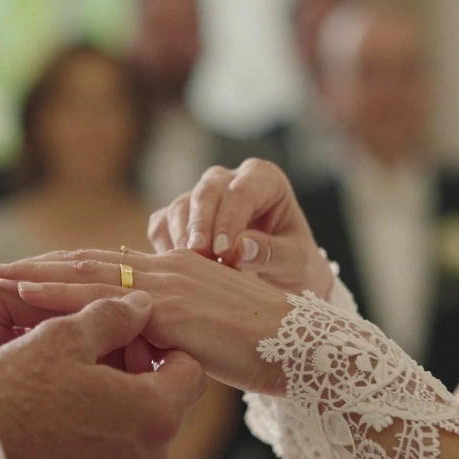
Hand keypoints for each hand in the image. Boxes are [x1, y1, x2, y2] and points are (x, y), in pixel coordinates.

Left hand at [0, 249, 293, 394]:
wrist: (304, 351)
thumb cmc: (263, 350)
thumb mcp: (208, 337)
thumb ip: (175, 334)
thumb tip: (145, 351)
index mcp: (175, 276)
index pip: (108, 270)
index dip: (64, 272)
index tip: (25, 277)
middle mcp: (167, 270)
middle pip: (87, 264)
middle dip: (36, 268)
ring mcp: (166, 285)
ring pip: (86, 274)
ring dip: (35, 276)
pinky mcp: (169, 307)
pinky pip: (101, 299)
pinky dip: (58, 295)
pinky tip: (27, 297)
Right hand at [0, 293, 207, 458]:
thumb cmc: (14, 396)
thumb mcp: (63, 337)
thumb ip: (112, 316)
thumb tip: (143, 304)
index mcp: (154, 413)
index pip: (189, 370)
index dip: (161, 345)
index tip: (129, 336)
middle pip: (164, 405)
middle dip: (139, 377)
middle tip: (94, 357)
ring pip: (137, 436)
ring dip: (116, 411)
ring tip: (69, 390)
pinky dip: (96, 443)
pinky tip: (56, 424)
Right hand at [151, 159, 333, 297]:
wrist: (282, 279)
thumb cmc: (295, 264)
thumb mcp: (296, 261)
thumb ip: (271, 253)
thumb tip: (239, 249)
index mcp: (265, 179)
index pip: (242, 190)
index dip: (230, 219)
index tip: (225, 251)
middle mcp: (230, 180)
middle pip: (206, 191)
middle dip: (201, 224)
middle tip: (200, 256)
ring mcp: (202, 197)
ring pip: (180, 206)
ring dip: (183, 238)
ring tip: (193, 268)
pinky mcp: (181, 217)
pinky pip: (162, 223)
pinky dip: (165, 245)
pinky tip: (178, 269)